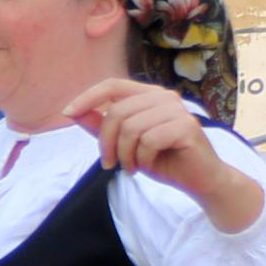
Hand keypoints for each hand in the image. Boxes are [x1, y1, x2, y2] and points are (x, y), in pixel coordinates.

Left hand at [67, 79, 260, 227]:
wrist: (198, 180)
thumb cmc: (161, 159)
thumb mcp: (124, 144)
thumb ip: (101, 127)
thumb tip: (73, 112)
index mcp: (148, 95)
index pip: (112, 85)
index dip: (88, 97)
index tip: (67, 113)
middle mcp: (164, 97)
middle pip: (117, 113)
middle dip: (106, 143)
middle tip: (109, 164)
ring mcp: (177, 110)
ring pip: (131, 128)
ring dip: (124, 155)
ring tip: (132, 167)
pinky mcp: (186, 126)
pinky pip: (148, 141)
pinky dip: (142, 159)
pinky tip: (148, 165)